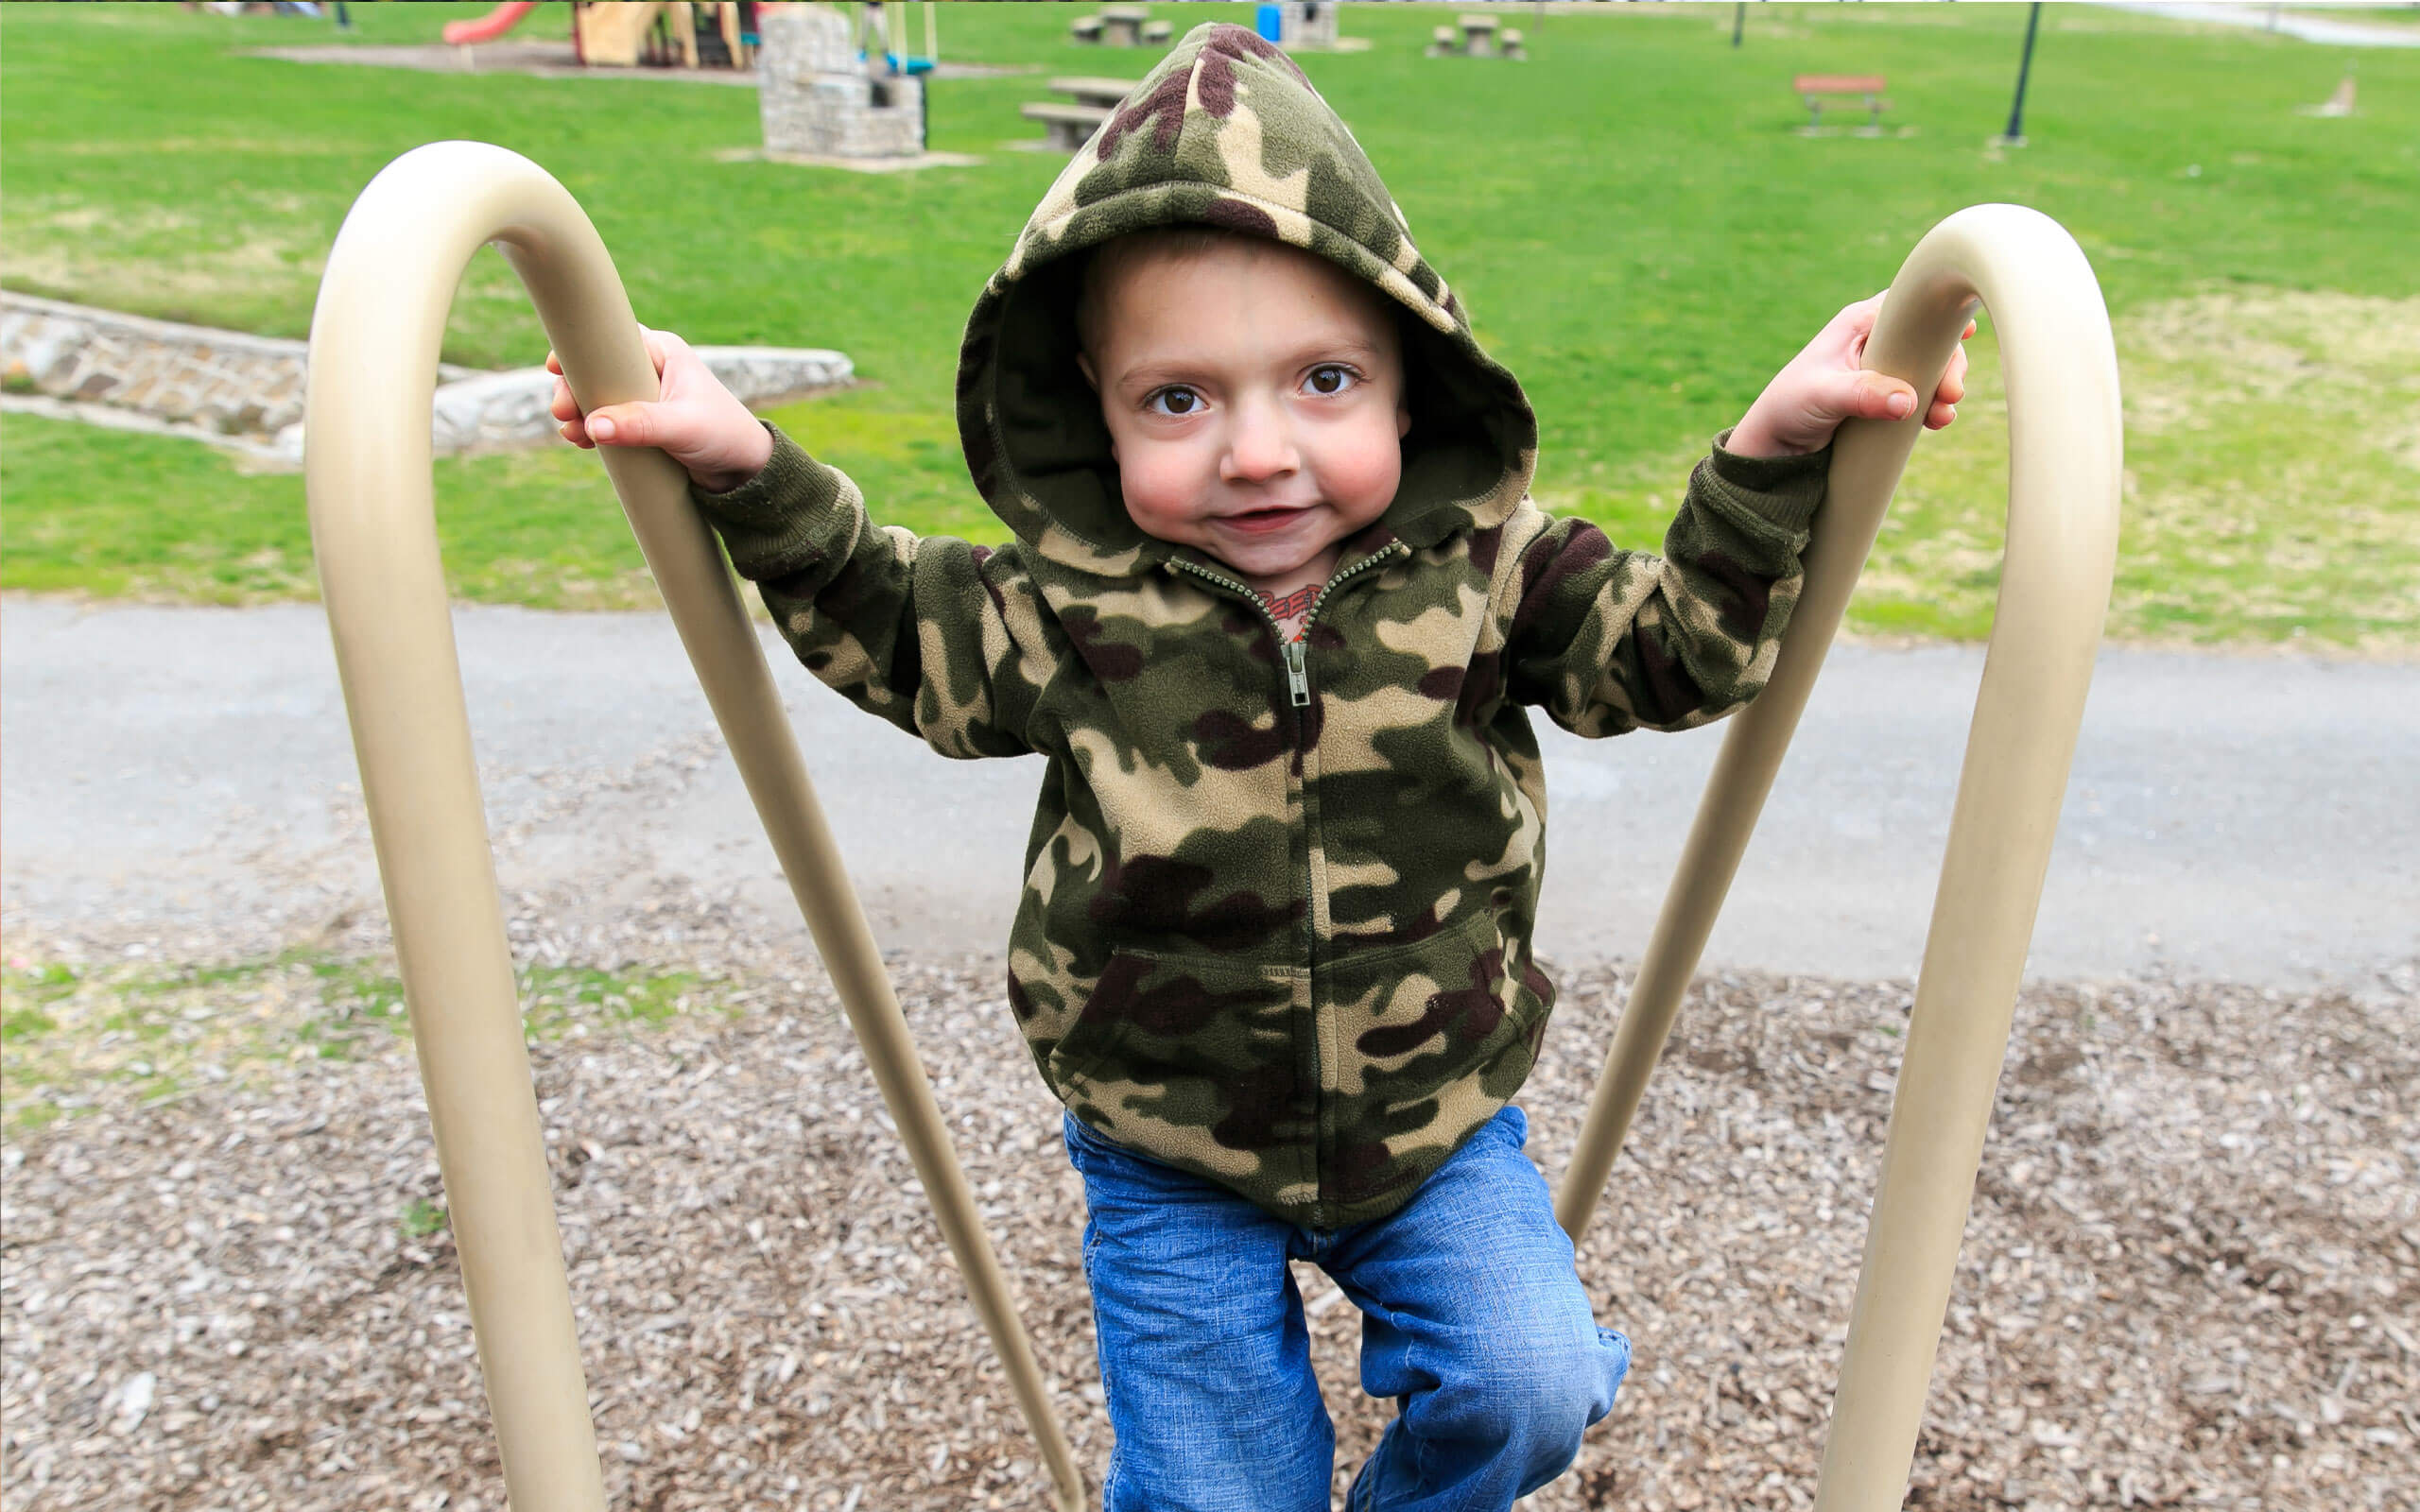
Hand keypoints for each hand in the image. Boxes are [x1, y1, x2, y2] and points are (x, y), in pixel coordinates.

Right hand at [547, 326, 773, 492]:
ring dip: (579, 412)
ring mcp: (644, 394)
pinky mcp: (642, 420)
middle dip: (574, 390)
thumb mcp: (682, 427)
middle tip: (562, 414)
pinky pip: (606, 418)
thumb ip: (640, 425)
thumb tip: (593, 425)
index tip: (555, 368)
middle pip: (596, 368)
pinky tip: (581, 441)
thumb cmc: (724, 435)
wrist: (744, 469)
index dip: (580, 351)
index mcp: (662, 351)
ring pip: (597, 395)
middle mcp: (650, 367)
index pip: (611, 339)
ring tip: (571, 434)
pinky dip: (591, 428)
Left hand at [1725, 292, 1973, 458]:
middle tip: (1952, 394)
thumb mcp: (1824, 396)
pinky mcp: (1884, 394)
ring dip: (1944, 388)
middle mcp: (1875, 339)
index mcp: (1860, 322)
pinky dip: (1932, 405)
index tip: (1966, 332)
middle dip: (1947, 364)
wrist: (1775, 442)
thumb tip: (1908, 402)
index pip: (1910, 306)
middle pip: (1928, 338)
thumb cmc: (1789, 406)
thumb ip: (1864, 395)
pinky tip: (1936, 421)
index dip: (1941, 315)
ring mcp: (1882, 367)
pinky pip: (1919, 392)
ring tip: (1943, 416)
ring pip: (1929, 367)